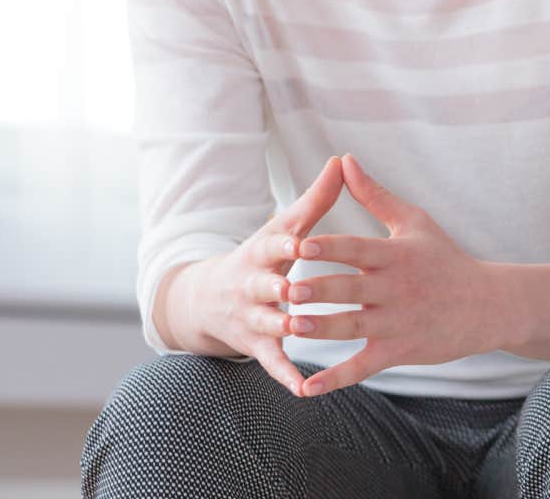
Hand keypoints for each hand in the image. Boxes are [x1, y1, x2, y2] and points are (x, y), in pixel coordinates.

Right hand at [165, 156, 343, 395]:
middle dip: (278, 286)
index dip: (286, 243)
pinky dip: (286, 375)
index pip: (273, 245)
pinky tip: (303, 389)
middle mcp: (252, 284)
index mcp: (262, 252)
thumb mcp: (282, 227)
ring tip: (302, 329)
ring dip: (283, 326)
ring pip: (267, 322)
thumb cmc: (262, 256)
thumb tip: (342, 160)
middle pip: (264, 285)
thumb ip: (315, 199)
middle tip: (296, 288)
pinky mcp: (256, 345)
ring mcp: (252, 317)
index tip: (303, 241)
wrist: (207, 298)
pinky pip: (272, 362)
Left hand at [289, 154, 511, 396]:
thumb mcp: (415, 222)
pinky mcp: (399, 351)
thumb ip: (374, 195)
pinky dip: (335, 378)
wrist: (488, 305)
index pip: (359, 249)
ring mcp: (398, 322)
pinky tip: (306, 388)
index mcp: (397, 255)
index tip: (301, 244)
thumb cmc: (446, 259)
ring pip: (354, 326)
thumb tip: (344, 160)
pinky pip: (363, 366)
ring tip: (292, 327)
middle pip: (352, 288)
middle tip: (288, 288)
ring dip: (323, 328)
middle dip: (321, 289)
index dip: (331, 247)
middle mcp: (396, 289)